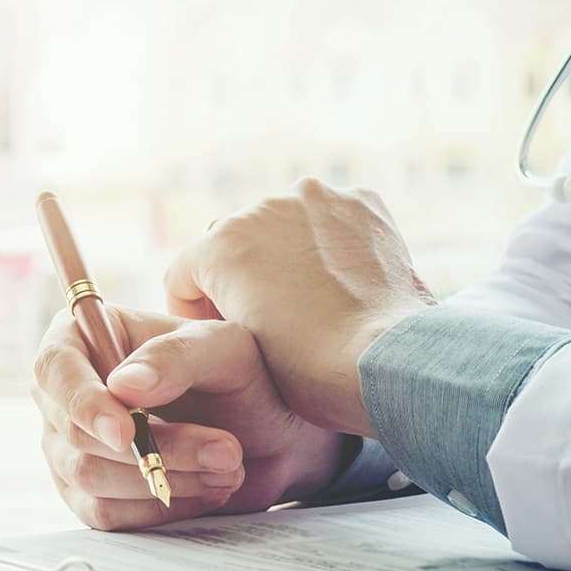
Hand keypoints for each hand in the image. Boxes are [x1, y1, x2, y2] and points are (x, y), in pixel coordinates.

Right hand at [33, 306, 350, 529]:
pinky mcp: (90, 493)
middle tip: (225, 450)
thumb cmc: (245, 377)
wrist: (271, 435)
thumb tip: (123, 386)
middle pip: (73, 433)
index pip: (54, 368)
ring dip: (163, 479)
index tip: (127, 433)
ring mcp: (71, 446)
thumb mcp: (225, 350)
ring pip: (89, 478)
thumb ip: (175, 358)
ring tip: (228, 466)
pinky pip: (103, 513)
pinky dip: (157, 508)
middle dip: (152, 450)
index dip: (83, 402)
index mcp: (87, 338)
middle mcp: (68, 393)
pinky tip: (203, 490)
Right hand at [164, 179, 433, 436]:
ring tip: (313, 300)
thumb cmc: (308, 371)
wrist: (386, 362)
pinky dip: (331, 242)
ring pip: (283, 224)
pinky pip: (329, 218)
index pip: (184, 274)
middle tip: (270, 320)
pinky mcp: (361, 201)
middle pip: (234, 243)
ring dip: (287, 253)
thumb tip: (232, 291)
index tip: (220, 335)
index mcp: (219, 245)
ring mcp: (315, 199)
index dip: (196, 313)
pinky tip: (343, 280)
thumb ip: (218, 311)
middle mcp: (261, 206)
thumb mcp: (236, 349)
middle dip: (244, 276)